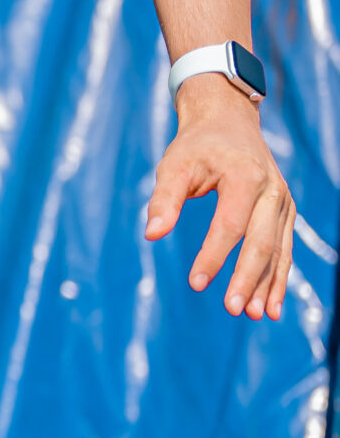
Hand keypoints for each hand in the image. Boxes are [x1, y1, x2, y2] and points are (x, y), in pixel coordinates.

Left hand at [145, 78, 293, 319]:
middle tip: (232, 309)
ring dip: (268, 285)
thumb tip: (152, 234)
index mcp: (246, 176)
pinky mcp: (284, 213)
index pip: (231, 224)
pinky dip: (278, 278)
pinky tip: (272, 306)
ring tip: (255, 315)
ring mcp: (283, 203)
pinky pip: (283, 249)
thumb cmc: (196, 145)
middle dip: (248, 278)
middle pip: (261, 242)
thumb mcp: (174, 165)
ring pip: (278, 250)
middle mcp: (272, 190)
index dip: (214, 256)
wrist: (228, 121)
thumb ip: (164, 199)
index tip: (195, 284)